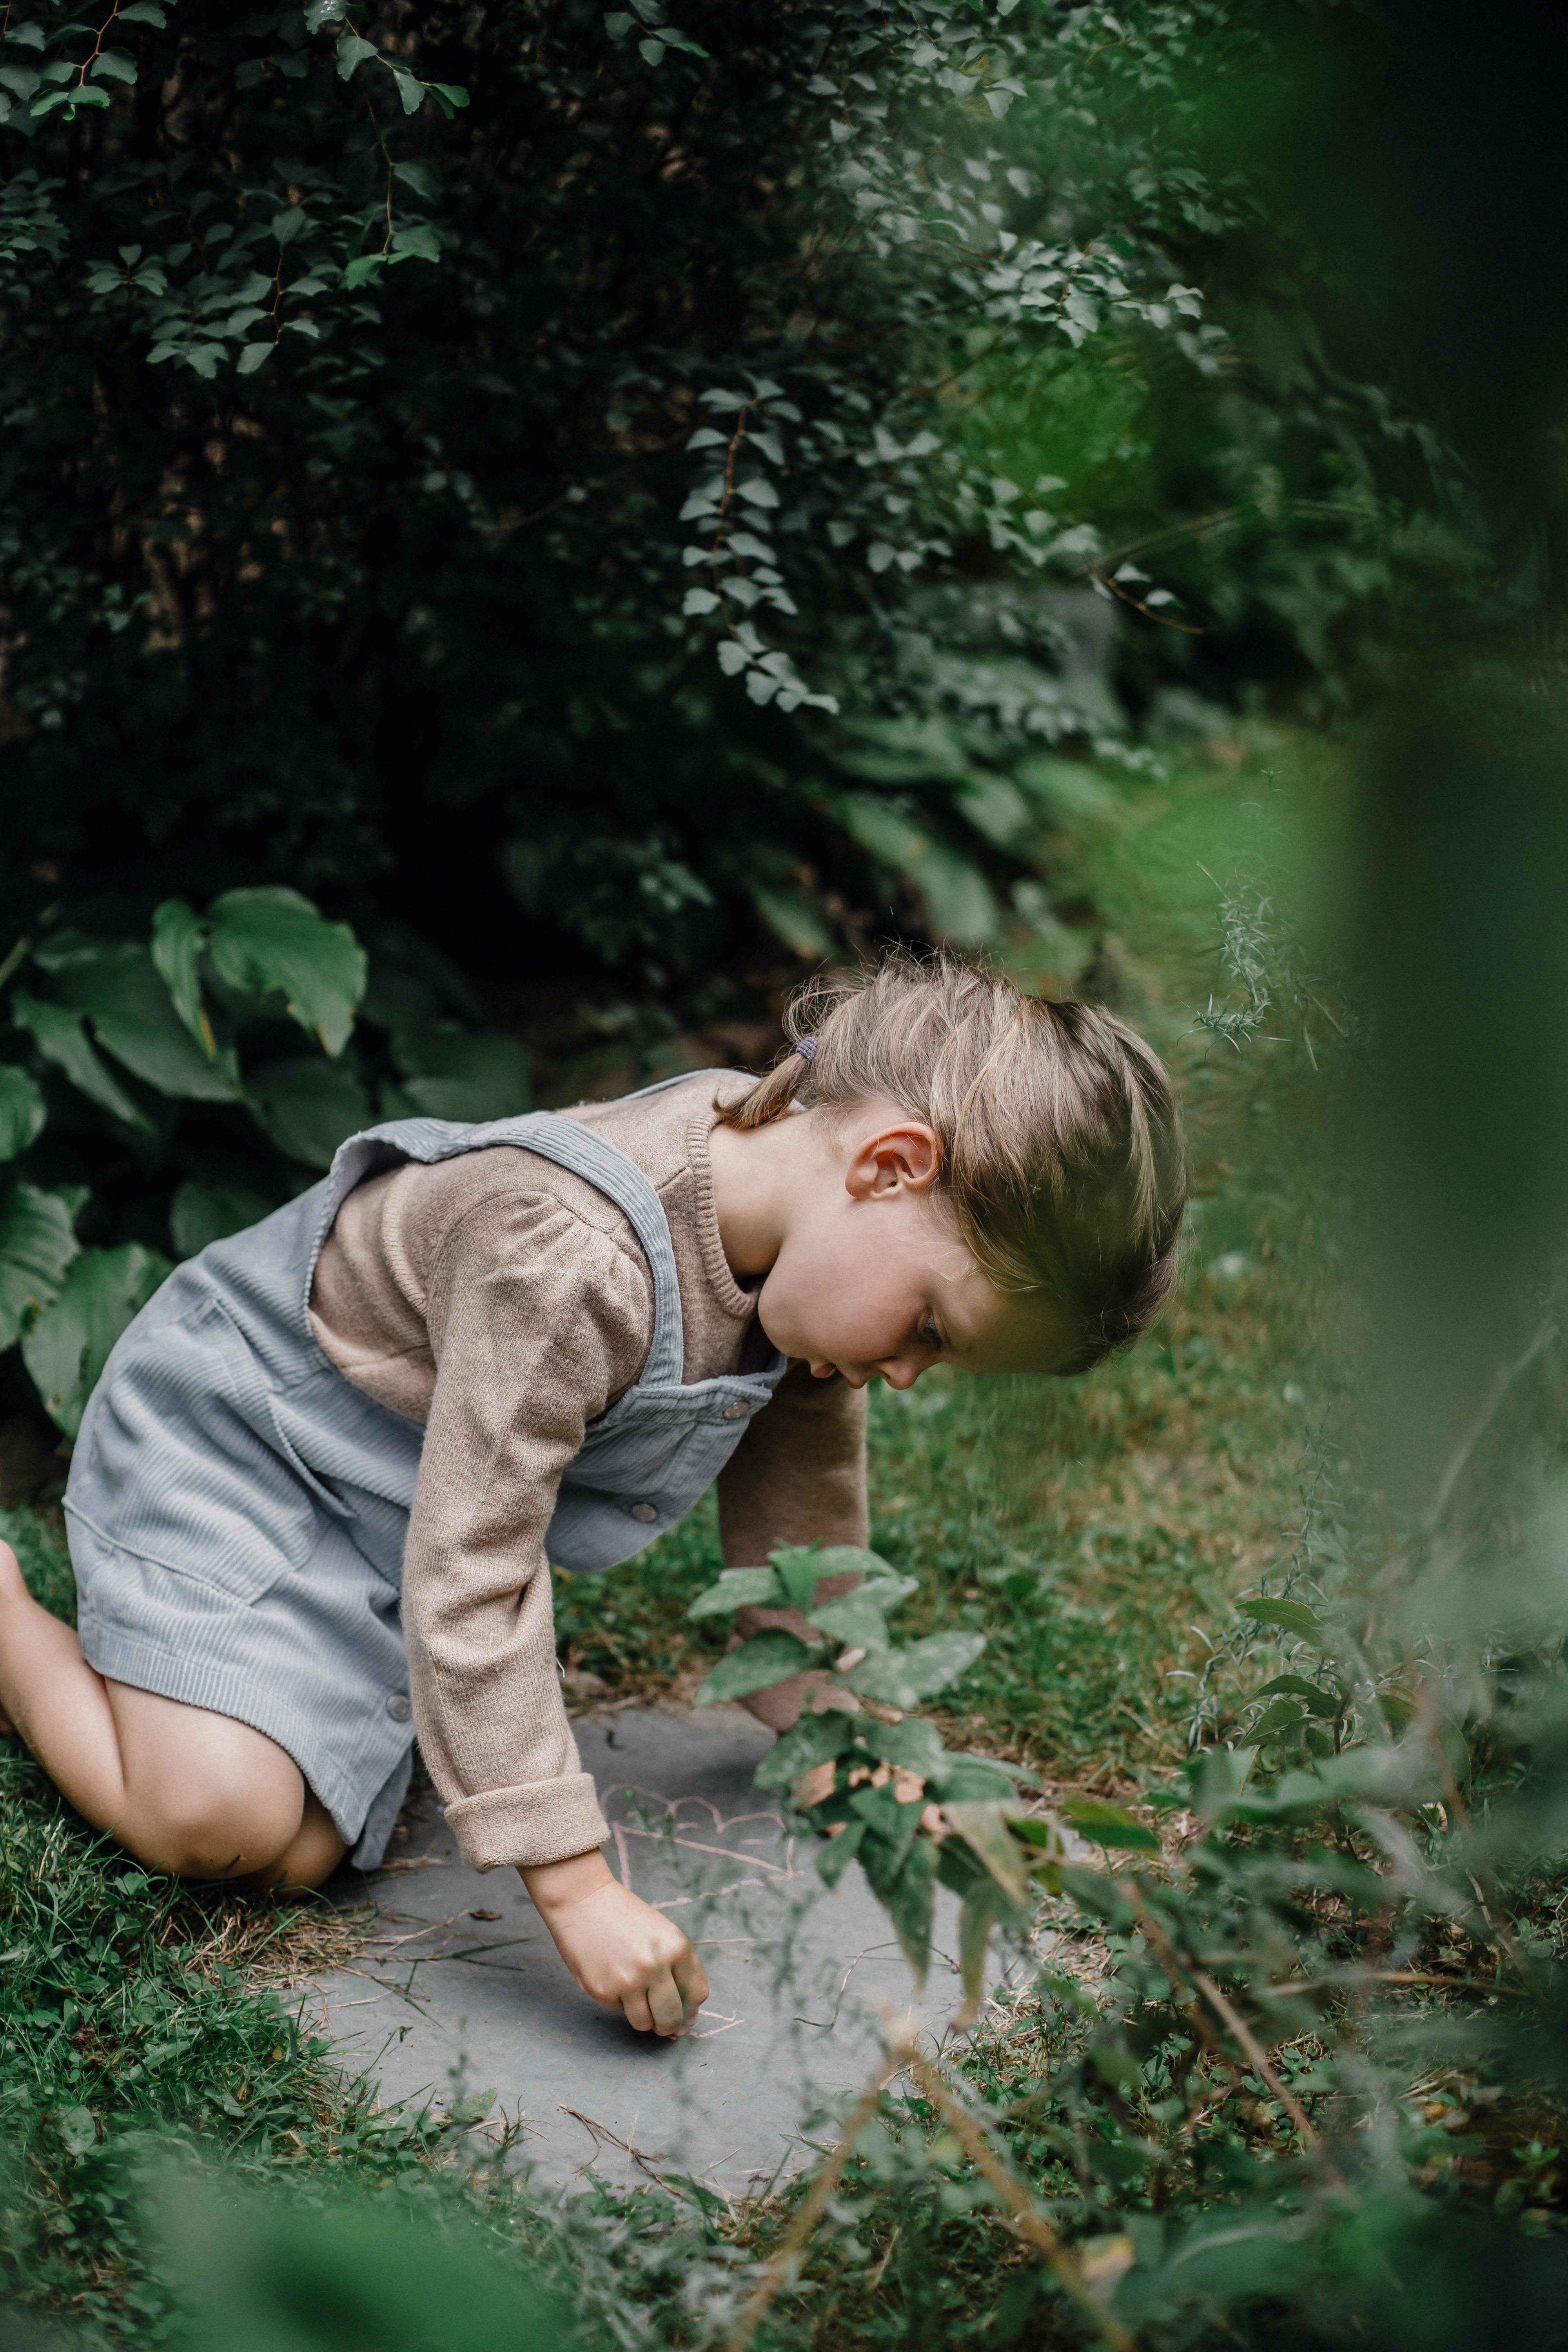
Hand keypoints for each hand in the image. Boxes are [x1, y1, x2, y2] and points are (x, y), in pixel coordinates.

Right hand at [520, 1849, 707, 2035]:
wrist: (582, 1900)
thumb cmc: (624, 1916)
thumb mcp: (662, 1934)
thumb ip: (678, 1971)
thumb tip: (688, 2019)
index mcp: (676, 1947)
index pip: (697, 1994)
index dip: (690, 2009)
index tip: (683, 2013)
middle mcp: (656, 1966)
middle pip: (672, 2017)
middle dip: (668, 2025)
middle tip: (661, 2022)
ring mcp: (628, 1981)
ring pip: (645, 2023)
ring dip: (642, 2017)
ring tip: (632, 1993)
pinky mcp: (603, 1992)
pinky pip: (618, 2010)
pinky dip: (617, 2000)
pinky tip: (609, 1976)